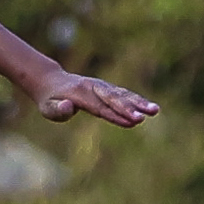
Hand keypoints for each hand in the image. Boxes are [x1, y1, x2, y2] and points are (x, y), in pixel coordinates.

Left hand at [31, 70, 158, 127]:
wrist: (52, 82)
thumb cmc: (49, 99)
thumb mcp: (47, 107)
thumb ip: (58, 110)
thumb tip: (69, 107)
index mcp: (80, 93)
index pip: (100, 106)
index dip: (116, 114)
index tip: (131, 121)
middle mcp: (94, 87)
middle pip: (115, 99)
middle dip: (131, 107)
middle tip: (147, 116)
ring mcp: (102, 86)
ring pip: (122, 94)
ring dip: (139, 102)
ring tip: (155, 110)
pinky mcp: (107, 89)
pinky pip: (123, 94)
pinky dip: (136, 100)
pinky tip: (149, 108)